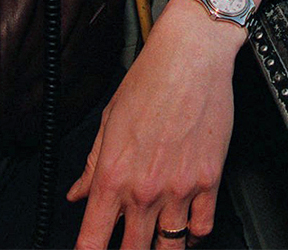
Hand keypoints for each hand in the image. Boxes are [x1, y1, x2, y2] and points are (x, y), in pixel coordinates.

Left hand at [67, 0, 244, 248]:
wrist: (191, 57)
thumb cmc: (150, 80)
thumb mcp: (108, 122)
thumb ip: (92, 165)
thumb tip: (78, 193)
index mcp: (113, 175)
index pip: (92, 239)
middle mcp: (145, 189)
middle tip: (126, 247)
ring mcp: (179, 189)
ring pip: (169, 247)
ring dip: (161, 249)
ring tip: (155, 242)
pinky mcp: (209, 180)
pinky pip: (202, 227)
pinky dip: (192, 235)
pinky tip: (185, 228)